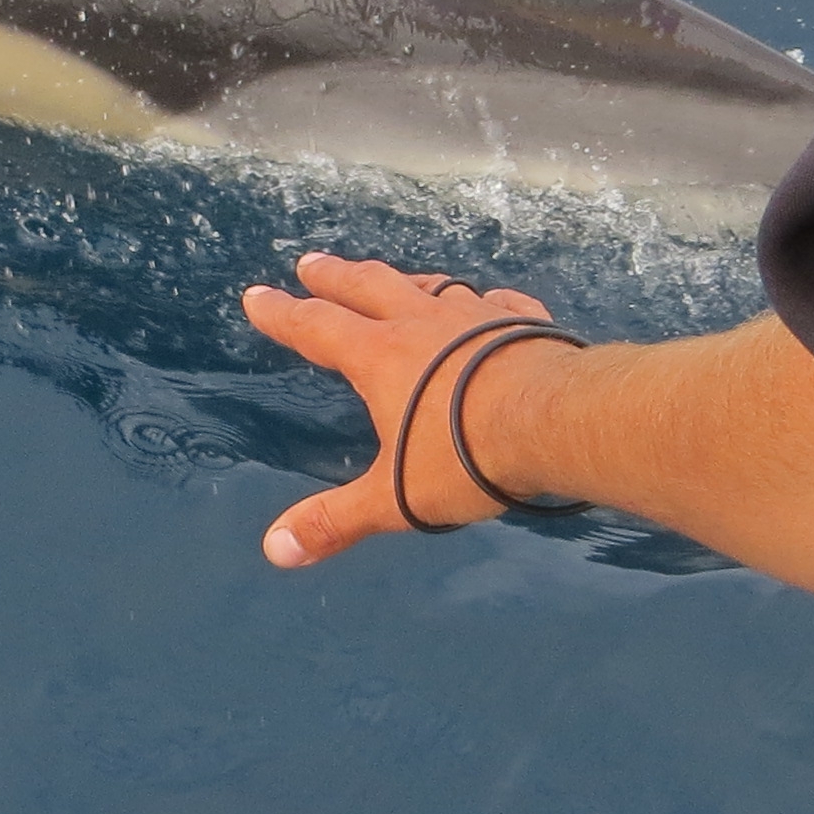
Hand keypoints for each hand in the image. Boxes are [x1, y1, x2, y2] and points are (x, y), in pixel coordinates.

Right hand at [239, 253, 566, 566]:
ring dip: (403, 280)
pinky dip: (482, 299)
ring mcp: (476, 315)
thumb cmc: (466, 456)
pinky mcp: (522, 321)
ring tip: (389, 276)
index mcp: (380, 357)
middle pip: (367, 287)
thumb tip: (274, 551)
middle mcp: (421, 323)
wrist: (557, 419)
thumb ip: (336, 521)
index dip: (282, 315)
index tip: (255, 296)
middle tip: (310, 261)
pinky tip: (487, 300)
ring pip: (430, 285)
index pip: (316, 328)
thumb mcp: (394, 498)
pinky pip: (495, 301)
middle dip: (334, 276)